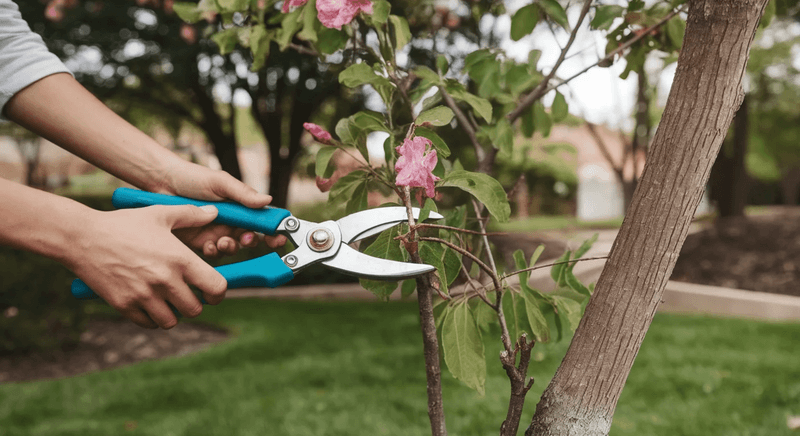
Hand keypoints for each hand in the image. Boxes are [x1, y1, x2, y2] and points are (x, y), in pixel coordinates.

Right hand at [67, 205, 227, 328]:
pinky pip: (149, 323)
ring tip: (167, 299)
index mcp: (179, 259)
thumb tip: (214, 213)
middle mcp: (165, 280)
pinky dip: (152, 317)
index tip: (211, 291)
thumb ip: (191, 215)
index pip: (216, 288)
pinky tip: (148, 302)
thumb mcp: (160, 214)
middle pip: (195, 309)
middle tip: (186, 293)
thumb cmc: (124, 224)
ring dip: (173, 313)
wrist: (82, 237)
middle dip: (194, 303)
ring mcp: (144, 296)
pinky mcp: (124, 306)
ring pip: (172, 321)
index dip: (218, 292)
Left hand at [158, 161, 287, 254]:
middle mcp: (230, 221)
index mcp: (240, 206)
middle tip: (244, 239)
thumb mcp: (220, 182)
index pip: (261, 221)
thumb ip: (243, 193)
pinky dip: (213, 251)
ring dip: (230, 247)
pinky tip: (207, 245)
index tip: (277, 238)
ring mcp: (215, 232)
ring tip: (222, 241)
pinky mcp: (199, 242)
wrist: (161, 183)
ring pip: (232, 248)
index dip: (271, 231)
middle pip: (249, 238)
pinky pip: (212, 253)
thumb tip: (267, 200)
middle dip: (249, 242)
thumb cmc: (192, 177)